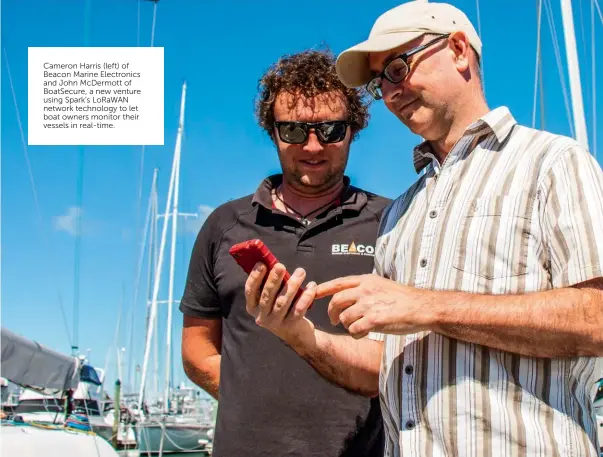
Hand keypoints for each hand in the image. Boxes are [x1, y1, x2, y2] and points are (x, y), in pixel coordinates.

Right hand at [244, 262, 316, 345]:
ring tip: (300, 272)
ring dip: (292, 285)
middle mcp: (261, 316)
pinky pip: (298, 309)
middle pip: (267, 296)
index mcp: (253, 307)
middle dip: (274, 279)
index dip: (255, 277)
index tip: (262, 264)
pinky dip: (306, 296)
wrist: (297, 333)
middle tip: (280, 266)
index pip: (250, 291)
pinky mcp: (290, 325)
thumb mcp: (273, 297)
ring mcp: (275, 323)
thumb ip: (270, 283)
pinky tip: (311, 285)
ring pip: (283, 301)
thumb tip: (274, 263)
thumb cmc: (283, 308)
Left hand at [315, 274, 431, 338]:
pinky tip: (363, 334)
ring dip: (346, 325)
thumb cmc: (403, 298)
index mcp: (366, 280)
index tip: (312, 293)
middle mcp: (365, 290)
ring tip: (356, 327)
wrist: (421, 307)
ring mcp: (368, 305)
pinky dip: (355, 334)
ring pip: (344, 317)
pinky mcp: (373, 320)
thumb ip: (365, 287)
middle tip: (332, 320)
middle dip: (331, 312)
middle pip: (336, 301)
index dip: (323, 288)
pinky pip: (354, 330)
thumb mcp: (381, 284)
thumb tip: (349, 293)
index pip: (338, 283)